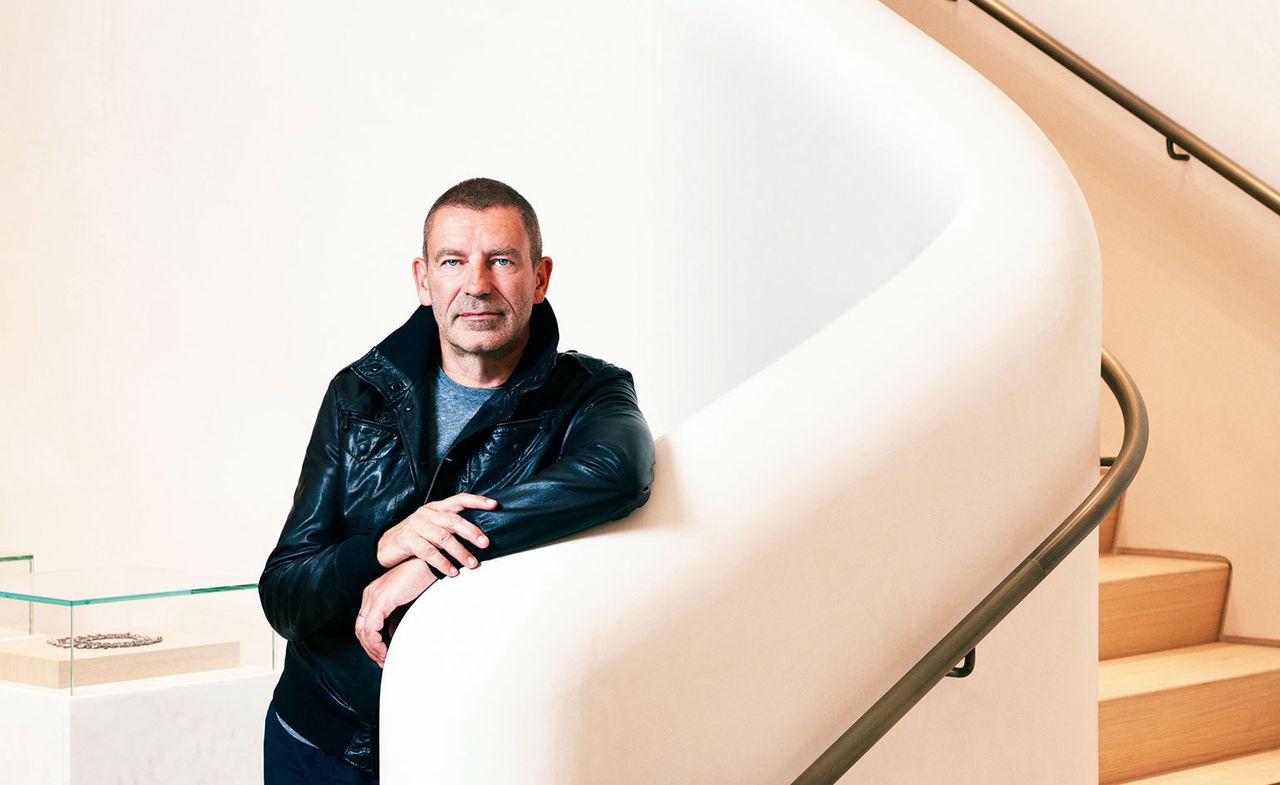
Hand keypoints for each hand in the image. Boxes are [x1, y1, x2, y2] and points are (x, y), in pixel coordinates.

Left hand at [355, 559, 437, 666]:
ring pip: (363, 631)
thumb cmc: (421, 577)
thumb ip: (395, 616)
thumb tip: (389, 634)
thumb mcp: (405, 600)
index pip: (364, 623)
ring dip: (372, 649)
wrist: (428, 563)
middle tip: (381, 660)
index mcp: (374, 593)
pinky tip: (384, 650)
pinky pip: (371, 628)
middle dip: (369, 648)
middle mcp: (370, 594)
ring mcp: (373, 596)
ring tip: (383, 658)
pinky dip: (375, 643)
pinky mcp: (381, 600)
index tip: (381, 653)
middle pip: (360, 628)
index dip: (370, 641)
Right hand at [376, 492, 495, 572]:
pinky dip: (442, 563)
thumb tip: (478, 536)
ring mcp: (416, 526)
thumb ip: (450, 527)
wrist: (384, 546)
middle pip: (454, 520)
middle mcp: (427, 514)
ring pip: (443, 538)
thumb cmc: (414, 537)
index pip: (459, 500)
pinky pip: (429, 552)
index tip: (493, 505)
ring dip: (460, 552)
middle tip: (485, 543)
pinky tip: (452, 571)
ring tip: (472, 563)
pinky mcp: (408, 540)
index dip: (477, 501)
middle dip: (471, 532)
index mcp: (436, 508)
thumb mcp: (431, 526)